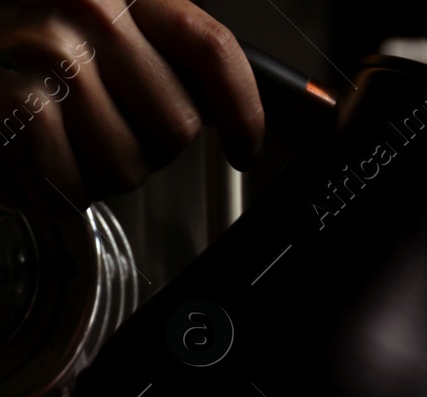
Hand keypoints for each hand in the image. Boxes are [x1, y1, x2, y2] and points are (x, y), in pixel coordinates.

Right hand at [0, 0, 263, 208]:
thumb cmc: (15, 35)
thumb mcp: (97, 23)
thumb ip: (158, 53)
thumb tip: (223, 113)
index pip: (211, 50)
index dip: (242, 112)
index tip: (246, 149)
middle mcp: (89, 7)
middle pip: (176, 126)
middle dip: (149, 153)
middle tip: (106, 139)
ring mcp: (46, 50)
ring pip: (126, 163)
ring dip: (99, 178)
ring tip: (65, 149)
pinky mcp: (11, 99)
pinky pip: (67, 178)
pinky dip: (55, 191)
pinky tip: (38, 170)